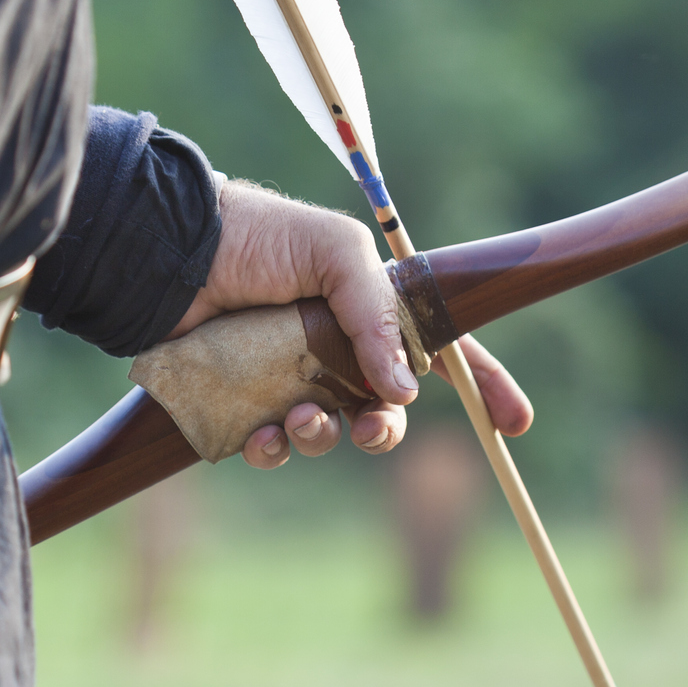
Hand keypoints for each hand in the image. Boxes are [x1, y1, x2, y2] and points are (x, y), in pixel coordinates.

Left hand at [170, 181, 531, 469]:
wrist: (172, 249)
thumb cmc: (258, 236)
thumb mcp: (335, 253)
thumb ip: (377, 316)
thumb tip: (404, 390)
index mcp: (368, 311)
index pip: (439, 354)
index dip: (483, 387)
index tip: (515, 423)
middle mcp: (333, 350)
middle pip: (383, 410)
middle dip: (383, 430)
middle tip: (368, 428)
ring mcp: (286, 379)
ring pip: (326, 434)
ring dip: (321, 437)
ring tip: (295, 417)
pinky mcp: (241, 403)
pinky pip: (269, 447)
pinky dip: (270, 449)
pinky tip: (258, 435)